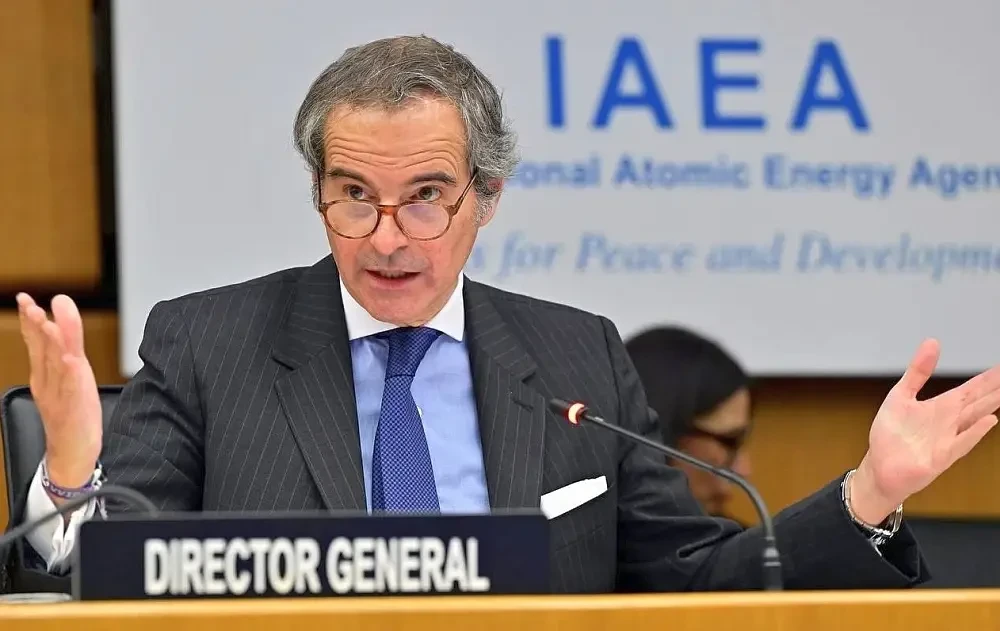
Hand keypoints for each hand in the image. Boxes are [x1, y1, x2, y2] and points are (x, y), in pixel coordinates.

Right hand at [16, 293, 102, 495]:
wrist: (72, 456)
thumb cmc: (72, 418)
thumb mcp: (67, 382)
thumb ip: (63, 357)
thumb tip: (62, 334)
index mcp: (45, 376)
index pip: (37, 344)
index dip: (30, 321)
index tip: (25, 300)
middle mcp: (48, 383)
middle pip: (42, 349)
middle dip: (35, 325)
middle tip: (29, 303)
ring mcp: (59, 396)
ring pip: (55, 363)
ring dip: (51, 341)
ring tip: (47, 319)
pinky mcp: (74, 408)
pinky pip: (72, 388)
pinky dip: (70, 373)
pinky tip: (71, 360)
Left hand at [850, 338, 999, 523]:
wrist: (879, 467)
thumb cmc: (891, 435)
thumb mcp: (901, 395)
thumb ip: (918, 371)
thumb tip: (933, 342)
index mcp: (942, 407)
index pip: (972, 389)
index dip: (989, 378)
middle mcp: (950, 422)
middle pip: (979, 401)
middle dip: (996, 388)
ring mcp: (948, 439)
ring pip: (975, 418)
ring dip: (991, 405)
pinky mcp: (940, 457)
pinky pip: (960, 442)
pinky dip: (974, 432)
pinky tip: (990, 420)